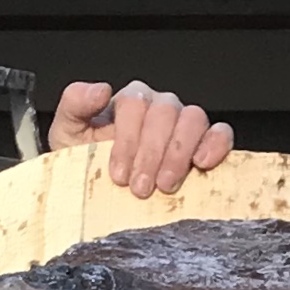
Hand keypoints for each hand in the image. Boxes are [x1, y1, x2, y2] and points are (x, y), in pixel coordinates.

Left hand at [48, 80, 233, 200]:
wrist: (102, 198)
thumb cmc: (87, 166)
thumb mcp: (67, 136)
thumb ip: (75, 105)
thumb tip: (100, 90)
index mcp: (130, 102)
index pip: (135, 103)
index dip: (128, 139)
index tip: (118, 175)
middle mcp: (160, 108)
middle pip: (166, 112)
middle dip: (152, 153)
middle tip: (140, 188)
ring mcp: (185, 125)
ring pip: (194, 119)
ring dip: (179, 154)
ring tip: (165, 185)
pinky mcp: (206, 144)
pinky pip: (221, 133)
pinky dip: (216, 144)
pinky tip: (202, 164)